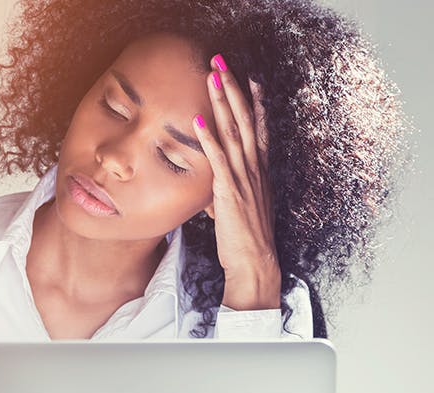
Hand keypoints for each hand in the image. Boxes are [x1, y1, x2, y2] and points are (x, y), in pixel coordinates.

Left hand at [191, 54, 280, 310]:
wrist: (255, 264)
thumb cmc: (245, 240)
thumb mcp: (239, 208)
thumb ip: (228, 192)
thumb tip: (213, 190)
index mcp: (258, 172)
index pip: (257, 129)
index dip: (253, 102)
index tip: (249, 79)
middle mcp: (254, 169)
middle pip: (244, 120)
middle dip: (232, 89)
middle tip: (222, 62)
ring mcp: (243, 179)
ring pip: (232, 131)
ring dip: (221, 102)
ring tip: (212, 76)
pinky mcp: (229, 192)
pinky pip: (218, 159)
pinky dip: (208, 137)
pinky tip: (199, 118)